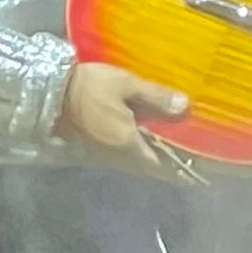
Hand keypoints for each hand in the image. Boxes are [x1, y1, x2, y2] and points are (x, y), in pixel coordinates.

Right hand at [57, 61, 188, 180]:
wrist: (46, 95)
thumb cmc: (90, 89)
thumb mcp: (126, 86)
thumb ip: (156, 98)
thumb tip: (186, 108)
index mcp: (130, 146)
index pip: (165, 166)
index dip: (185, 164)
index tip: (205, 158)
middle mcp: (119, 158)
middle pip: (152, 164)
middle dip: (172, 156)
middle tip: (193, 141)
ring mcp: (105, 155)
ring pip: (138, 157)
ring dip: (156, 149)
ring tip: (175, 132)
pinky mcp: (95, 147)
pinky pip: (126, 150)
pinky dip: (140, 142)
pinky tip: (146, 126)